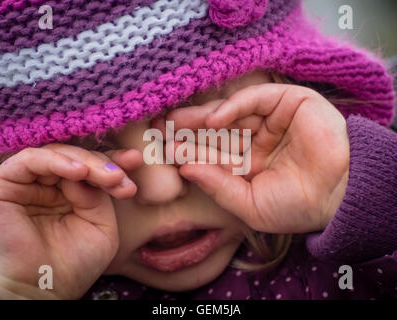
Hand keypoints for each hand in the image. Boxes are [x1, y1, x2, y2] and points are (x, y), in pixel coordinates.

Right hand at [0, 144, 141, 298]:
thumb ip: (98, 196)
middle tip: (122, 176)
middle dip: (105, 164)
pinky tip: (80, 172)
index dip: (113, 162)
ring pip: (59, 155)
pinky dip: (57, 161)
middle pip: (79, 159)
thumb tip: (89, 172)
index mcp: (73, 195)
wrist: (42, 290)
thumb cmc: (74, 263)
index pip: (93, 169)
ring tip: (110, 176)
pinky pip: (31, 160)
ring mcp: (29, 184)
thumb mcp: (100, 225)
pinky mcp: (7, 182)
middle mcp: (50, 186)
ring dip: (88, 163)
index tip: (135, 161)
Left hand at [158, 83, 349, 233]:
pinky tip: (212, 120)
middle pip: (216, 131)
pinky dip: (233, 107)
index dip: (190, 151)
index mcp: (248, 164)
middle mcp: (257, 140)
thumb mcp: (248, 203)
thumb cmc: (295, 207)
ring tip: (175, 121)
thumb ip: (217, 186)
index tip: (166, 151)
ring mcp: (271, 120)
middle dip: (189, 131)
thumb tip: (185, 168)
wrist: (337, 198)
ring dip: (202, 117)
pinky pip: (255, 99)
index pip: (213, 153)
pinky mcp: (288, 102)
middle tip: (161, 129)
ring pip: (230, 114)